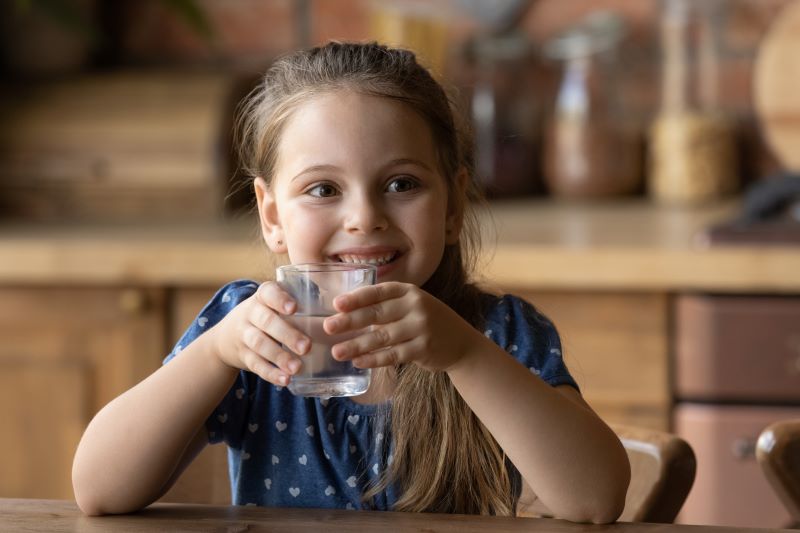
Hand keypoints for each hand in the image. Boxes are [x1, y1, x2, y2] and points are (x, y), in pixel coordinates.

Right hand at [207, 282, 309, 385]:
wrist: (226, 336)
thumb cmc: (267, 315)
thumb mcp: (274, 303)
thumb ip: (301, 301)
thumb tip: (342, 306)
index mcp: (263, 296)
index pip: (268, 292)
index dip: (280, 299)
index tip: (294, 308)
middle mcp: (250, 313)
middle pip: (266, 322)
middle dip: (287, 334)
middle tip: (307, 346)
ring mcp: (243, 335)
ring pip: (259, 344)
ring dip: (279, 357)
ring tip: (297, 368)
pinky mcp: (242, 356)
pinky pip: (255, 365)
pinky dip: (270, 373)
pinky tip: (285, 380)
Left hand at [324, 282, 482, 371]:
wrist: (461, 343)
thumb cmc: (427, 323)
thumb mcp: (412, 306)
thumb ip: (386, 307)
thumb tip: (346, 314)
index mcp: (409, 292)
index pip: (378, 292)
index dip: (356, 298)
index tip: (336, 305)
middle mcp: (416, 306)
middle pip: (377, 313)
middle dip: (350, 321)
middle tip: (328, 327)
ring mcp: (421, 327)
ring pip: (382, 337)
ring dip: (357, 345)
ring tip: (337, 352)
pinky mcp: (423, 348)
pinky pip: (393, 355)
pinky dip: (374, 359)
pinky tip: (358, 362)